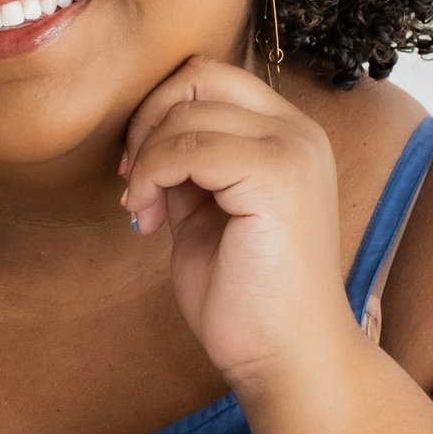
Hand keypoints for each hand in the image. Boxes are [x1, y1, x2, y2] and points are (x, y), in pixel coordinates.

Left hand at [118, 60, 359, 391]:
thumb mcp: (207, 215)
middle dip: (147, 123)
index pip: (210, 77)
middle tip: (134, 184)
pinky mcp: (275, 175)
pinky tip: (151, 222)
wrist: (287, 358)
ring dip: (145, 161)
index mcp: (288, 136)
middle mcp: (298, 131)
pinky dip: (151, 178)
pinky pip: (186, 148)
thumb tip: (145, 140)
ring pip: (184, 113)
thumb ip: (188, 169)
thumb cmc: (247, 300)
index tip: (139, 172)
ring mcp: (291, 149)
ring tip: (144, 213)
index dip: (160, 113)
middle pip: (197, 75)